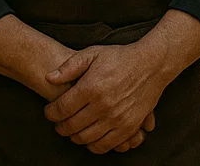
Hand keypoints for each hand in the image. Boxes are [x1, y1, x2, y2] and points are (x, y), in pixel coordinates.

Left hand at [45, 44, 167, 153]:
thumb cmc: (120, 58)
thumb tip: (49, 77)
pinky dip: (93, 145)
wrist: (151, 65)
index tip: (49, 112)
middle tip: (58, 123)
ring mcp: (117, 118)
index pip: (62, 108)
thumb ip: (69, 66)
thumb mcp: (93, 53)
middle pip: (71, 126)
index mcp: (91, 87)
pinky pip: (105, 145)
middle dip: (60, 126)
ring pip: (86, 138)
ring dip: (74, 137)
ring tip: (72, 130)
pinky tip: (89, 137)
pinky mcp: (128, 127)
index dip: (50, 113)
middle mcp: (103, 105)